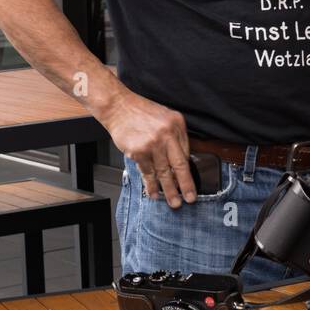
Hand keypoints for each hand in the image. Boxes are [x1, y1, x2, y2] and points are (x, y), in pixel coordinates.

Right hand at [104, 90, 195, 207]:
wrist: (118, 106)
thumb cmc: (140, 112)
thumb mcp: (165, 117)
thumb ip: (174, 136)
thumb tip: (181, 161)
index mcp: (177, 124)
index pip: (186, 152)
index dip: (188, 171)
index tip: (191, 184)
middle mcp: (167, 134)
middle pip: (180, 165)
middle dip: (186, 185)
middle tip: (190, 199)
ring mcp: (153, 143)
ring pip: (163, 172)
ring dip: (169, 190)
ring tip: (173, 202)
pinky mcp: (138, 151)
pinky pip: (148, 172)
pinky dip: (151, 185)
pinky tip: (154, 193)